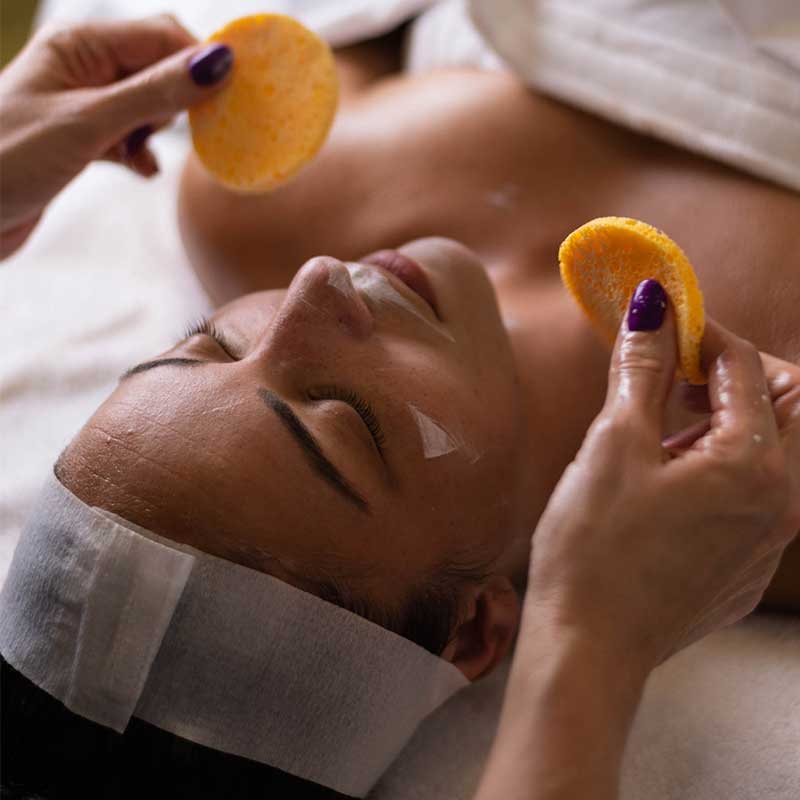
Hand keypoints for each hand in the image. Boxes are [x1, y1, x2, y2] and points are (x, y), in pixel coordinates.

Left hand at [0, 15, 232, 257]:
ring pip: (149, 105)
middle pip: (159, 67)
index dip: (202, 60)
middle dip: (184, 97)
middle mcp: (84, 68)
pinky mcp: (83, 142)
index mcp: (79, 46)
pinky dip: (142, 153)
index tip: (239, 95)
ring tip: (148, 152)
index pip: (160, 35)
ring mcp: (84, 106)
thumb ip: (153, 92)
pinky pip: (131, 137)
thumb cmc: (7, 158)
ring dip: (161, 129)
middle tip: (204, 131)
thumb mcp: (88, 123)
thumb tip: (218, 63)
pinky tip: (141, 170)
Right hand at [523, 281, 799, 673]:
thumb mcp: (613, 444)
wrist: (589, 646)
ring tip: (663, 424)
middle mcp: (781, 503)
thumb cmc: (594, 547)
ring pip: (774, 450)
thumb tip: (652, 306)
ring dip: (728, 418)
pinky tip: (667, 478)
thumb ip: (641, 369)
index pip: (747, 367)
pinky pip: (755, 493)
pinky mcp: (745, 565)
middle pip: (790, 404)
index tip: (663, 322)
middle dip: (739, 372)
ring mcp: (768, 540)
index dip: (704, 332)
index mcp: (754, 465)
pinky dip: (722, 463)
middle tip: (680, 369)